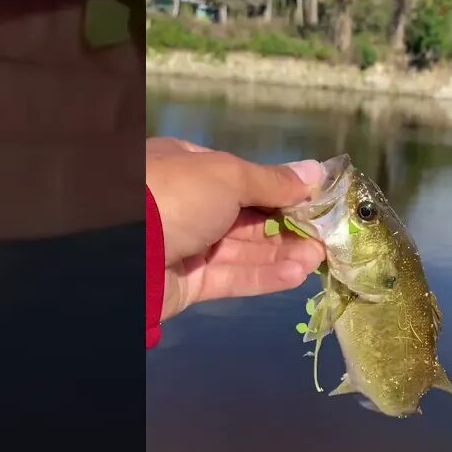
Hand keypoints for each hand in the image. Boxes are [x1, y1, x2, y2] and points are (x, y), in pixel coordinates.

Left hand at [145, 138, 325, 321]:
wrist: (126, 252)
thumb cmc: (178, 195)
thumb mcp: (229, 175)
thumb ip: (273, 180)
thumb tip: (316, 172)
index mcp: (188, 168)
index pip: (242, 178)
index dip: (280, 189)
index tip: (315, 200)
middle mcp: (187, 206)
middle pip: (247, 217)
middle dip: (287, 226)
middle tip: (325, 234)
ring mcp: (187, 246)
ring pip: (243, 250)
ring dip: (282, 253)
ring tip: (318, 258)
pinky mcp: (188, 283)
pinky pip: (232, 278)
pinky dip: (264, 276)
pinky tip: (297, 274)